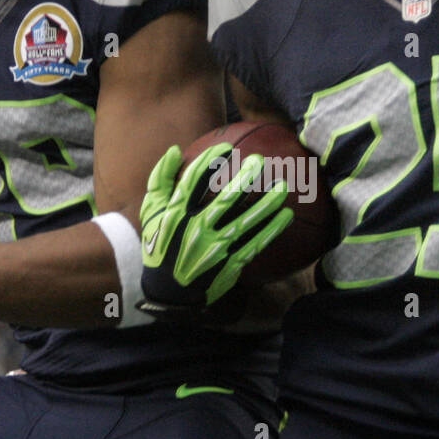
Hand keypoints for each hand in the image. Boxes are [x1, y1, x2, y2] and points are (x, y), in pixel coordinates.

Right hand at [138, 143, 293, 317]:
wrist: (169, 292)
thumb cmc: (160, 245)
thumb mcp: (151, 213)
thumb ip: (160, 180)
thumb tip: (175, 150)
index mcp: (176, 215)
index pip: (194, 182)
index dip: (210, 161)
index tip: (226, 147)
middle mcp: (196, 231)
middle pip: (224, 200)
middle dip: (244, 179)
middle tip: (259, 161)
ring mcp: (215, 249)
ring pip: (246, 223)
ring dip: (266, 204)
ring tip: (282, 187)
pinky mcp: (230, 264)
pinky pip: (254, 244)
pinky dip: (272, 230)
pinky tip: (286, 216)